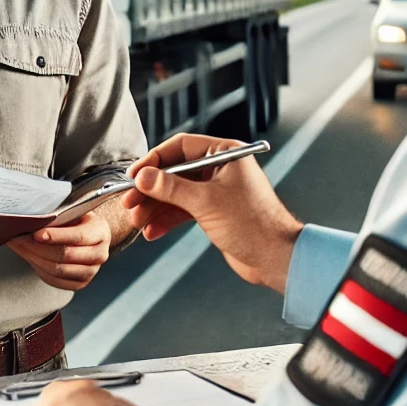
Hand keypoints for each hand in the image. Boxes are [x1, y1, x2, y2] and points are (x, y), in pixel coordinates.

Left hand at [7, 212, 111, 290]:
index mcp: (100, 231)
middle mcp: (100, 254)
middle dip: (38, 247)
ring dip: (34, 258)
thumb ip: (59, 215)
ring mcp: (91, 272)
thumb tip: (33, 218)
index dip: (57, 236)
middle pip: (65, 255)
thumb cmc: (78, 219)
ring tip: (18, 247)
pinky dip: (38, 268)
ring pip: (57, 270)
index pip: (79, 236)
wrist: (89, 235)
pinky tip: (28, 257)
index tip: (37, 233)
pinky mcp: (79, 283)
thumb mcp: (74, 211)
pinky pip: (54, 280)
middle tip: (18, 238)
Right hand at [121, 134, 302, 292]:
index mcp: (224, 154)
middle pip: (175, 172)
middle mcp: (219, 169)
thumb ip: (171, 188)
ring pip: (176, 193)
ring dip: (155, 207)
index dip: (154, 160)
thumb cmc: (253, 224)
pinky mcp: (213, 211)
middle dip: (151, 189)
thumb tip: (143, 177)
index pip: (181, 147)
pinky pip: (183, 210)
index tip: (135, 175)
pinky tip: (152, 231)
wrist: (276, 259)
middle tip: (130, 201)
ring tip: (137, 220)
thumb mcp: (206, 202)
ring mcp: (215, 191)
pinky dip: (167, 220)